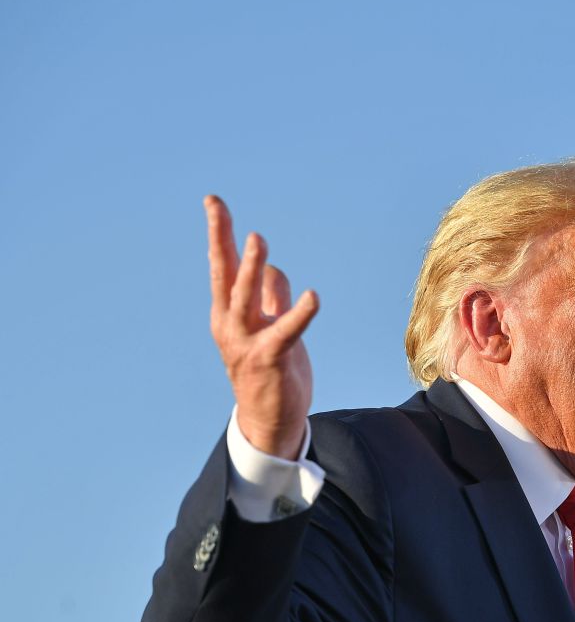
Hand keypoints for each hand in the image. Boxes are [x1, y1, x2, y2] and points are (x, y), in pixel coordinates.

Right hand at [206, 195, 318, 458]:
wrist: (269, 420)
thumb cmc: (270, 371)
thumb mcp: (269, 326)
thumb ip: (271, 297)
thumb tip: (273, 268)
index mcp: (229, 313)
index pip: (223, 266)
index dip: (220, 232)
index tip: (213, 201)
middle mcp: (230, 324)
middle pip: (225, 274)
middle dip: (222, 239)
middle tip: (218, 208)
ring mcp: (247, 342)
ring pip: (246, 298)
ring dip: (252, 269)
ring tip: (258, 240)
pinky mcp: (270, 359)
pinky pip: (286, 331)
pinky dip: (299, 313)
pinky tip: (314, 297)